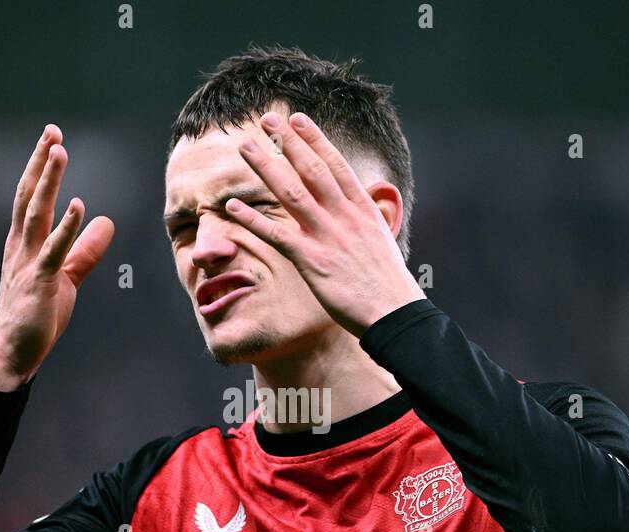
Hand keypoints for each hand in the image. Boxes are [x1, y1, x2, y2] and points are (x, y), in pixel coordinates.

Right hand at [0, 125, 114, 390]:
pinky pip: (54, 251)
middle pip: (30, 196)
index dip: (40, 167)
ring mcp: (27, 264)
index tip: (52, 138)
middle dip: (40, 163)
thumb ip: (85, 250)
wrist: (12, 353)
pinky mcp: (40, 284)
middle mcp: (21, 247)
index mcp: (24, 243)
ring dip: (48, 181)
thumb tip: (107, 222)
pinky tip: (78, 206)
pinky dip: (66, 227)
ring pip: (37, 214)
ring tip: (60, 151)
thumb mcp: (66, 277)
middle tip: (52, 131)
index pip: (30, 197)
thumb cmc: (35, 315)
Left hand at [226, 111, 422, 335]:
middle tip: (267, 119)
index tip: (298, 119)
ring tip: (244, 147)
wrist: (395, 314)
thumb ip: (367, 220)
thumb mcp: (382, 242)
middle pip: (311, 170)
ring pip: (291, 193)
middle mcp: (345, 216)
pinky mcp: (313, 262)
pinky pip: (276, 235)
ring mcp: (328, 237)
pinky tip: (233, 206)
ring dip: (265, 167)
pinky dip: (252, 219)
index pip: (336, 165)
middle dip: (287, 142)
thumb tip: (365, 207)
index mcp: (364, 210)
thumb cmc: (389, 285)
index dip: (315, 139)